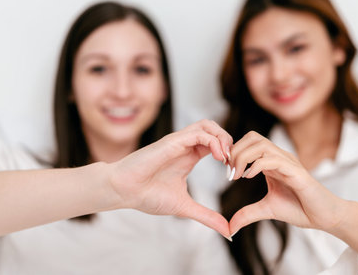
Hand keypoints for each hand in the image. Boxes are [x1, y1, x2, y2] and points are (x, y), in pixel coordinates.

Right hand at [109, 119, 232, 238]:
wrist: (124, 192)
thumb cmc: (147, 196)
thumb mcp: (185, 208)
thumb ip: (207, 216)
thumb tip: (227, 231)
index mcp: (189, 156)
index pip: (216, 143)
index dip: (229, 153)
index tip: (233, 172)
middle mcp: (185, 146)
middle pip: (215, 129)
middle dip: (229, 141)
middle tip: (232, 162)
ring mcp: (178, 142)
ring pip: (208, 125)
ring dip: (222, 138)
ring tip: (226, 158)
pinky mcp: (172, 142)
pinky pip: (198, 133)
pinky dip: (213, 141)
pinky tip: (217, 157)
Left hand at [227, 131, 348, 235]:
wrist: (324, 217)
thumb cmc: (300, 209)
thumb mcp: (267, 210)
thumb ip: (248, 214)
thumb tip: (229, 228)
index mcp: (272, 161)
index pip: (250, 142)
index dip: (235, 151)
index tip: (227, 171)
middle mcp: (280, 157)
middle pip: (253, 137)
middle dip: (236, 151)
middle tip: (230, 172)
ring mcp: (289, 162)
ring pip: (261, 144)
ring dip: (243, 157)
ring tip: (237, 175)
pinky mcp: (297, 172)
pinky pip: (274, 160)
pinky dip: (257, 165)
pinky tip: (249, 177)